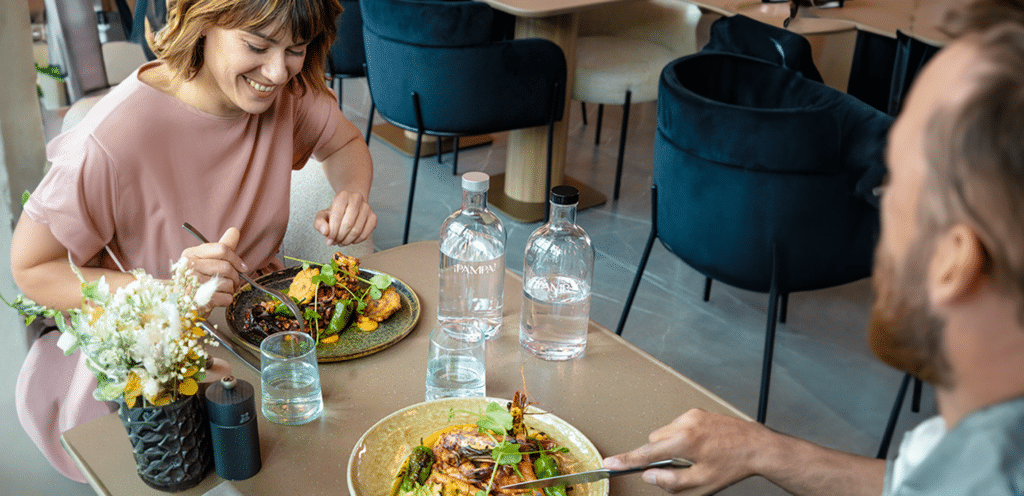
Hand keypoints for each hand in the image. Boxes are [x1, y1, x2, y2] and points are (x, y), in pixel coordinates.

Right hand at [181, 227, 247, 307]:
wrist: (182, 304)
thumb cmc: (196, 281)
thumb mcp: (205, 261)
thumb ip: (221, 247)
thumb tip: (234, 230)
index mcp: (190, 254)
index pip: (222, 249)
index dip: (236, 259)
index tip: (242, 267)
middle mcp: (189, 267)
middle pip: (226, 267)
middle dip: (235, 277)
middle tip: (233, 282)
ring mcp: (192, 284)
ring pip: (228, 283)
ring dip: (231, 289)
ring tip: (223, 290)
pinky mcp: (199, 300)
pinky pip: (226, 298)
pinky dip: (227, 299)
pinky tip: (219, 298)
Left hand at [314, 190, 376, 245]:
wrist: (350, 205)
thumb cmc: (336, 211)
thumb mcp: (323, 214)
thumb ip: (319, 223)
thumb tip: (325, 232)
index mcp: (343, 196)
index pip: (337, 216)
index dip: (332, 231)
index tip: (329, 240)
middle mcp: (357, 199)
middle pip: (348, 224)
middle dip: (340, 237)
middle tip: (335, 242)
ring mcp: (367, 208)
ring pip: (357, 230)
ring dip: (347, 240)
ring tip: (341, 242)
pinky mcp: (373, 217)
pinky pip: (365, 234)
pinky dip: (356, 241)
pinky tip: (350, 240)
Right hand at [603, 409, 766, 493]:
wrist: (757, 446)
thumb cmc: (733, 466)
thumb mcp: (701, 483)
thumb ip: (671, 482)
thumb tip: (649, 476)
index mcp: (685, 441)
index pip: (646, 453)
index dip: (626, 460)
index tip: (610, 464)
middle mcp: (686, 423)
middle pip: (654, 440)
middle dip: (659, 455)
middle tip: (678, 468)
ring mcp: (692, 415)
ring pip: (665, 432)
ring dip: (670, 445)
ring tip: (693, 457)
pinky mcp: (698, 412)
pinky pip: (677, 425)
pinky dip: (680, 437)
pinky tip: (699, 446)